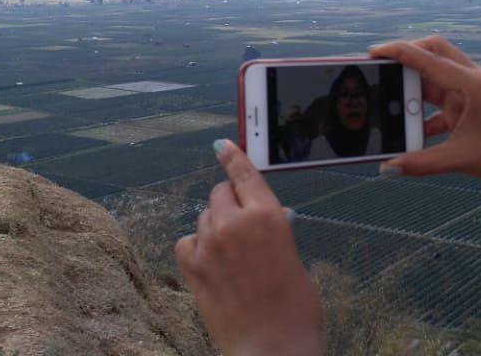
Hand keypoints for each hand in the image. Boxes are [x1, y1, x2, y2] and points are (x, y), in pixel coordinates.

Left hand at [175, 140, 322, 355]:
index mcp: (268, 216)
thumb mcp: (291, 257)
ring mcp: (210, 244)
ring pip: (203, 217)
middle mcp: (235, 223)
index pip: (244, 174)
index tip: (222, 146)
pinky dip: (196, 247)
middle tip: (240, 227)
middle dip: (228, 204)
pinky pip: (187, 241)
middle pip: (219, 194)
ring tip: (231, 255)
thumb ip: (271, 231)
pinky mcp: (193, 267)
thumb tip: (262, 219)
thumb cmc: (293, 308)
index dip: (233, 157)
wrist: (272, 346)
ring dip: (213, 227)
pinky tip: (210, 263)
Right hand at [370, 36, 480, 187]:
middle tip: (379, 68)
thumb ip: (421, 163)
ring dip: (413, 88)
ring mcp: (472, 91)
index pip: (429, 58)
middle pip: (433, 52)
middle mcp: (472, 80)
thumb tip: (388, 168)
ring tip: (387, 100)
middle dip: (405, 57)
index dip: (398, 53)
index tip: (372, 53)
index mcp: (473, 84)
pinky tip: (409, 129)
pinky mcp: (471, 105)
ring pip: (435, 77)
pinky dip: (424, 111)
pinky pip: (441, 99)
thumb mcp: (461, 160)